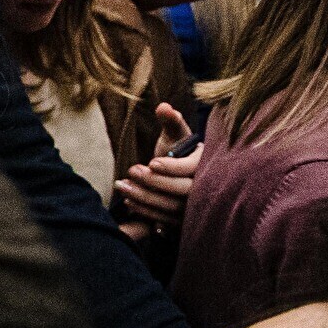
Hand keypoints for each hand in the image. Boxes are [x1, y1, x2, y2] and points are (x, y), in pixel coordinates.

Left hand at [113, 103, 199, 232]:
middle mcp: (204, 188)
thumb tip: (164, 107)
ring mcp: (195, 207)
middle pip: (183, 190)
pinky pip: (167, 221)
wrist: (177, 175)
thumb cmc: (176, 151)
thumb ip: (170, 121)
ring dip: (145, 198)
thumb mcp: (174, 135)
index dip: (173, 167)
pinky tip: (130, 203)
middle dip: (155, 182)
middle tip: (131, 171)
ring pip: (173, 207)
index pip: (193, 169)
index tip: (151, 162)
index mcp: (205, 164)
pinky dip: (148, 214)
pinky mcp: (184, 220)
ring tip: (122, 186)